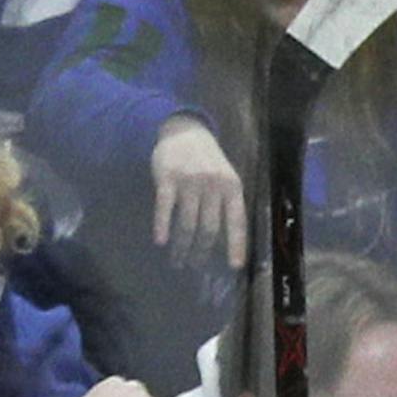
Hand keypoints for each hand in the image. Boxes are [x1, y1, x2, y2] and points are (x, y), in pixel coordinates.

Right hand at [151, 118, 247, 268]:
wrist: (185, 130)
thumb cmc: (207, 162)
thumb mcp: (224, 178)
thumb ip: (225, 204)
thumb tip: (222, 245)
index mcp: (231, 186)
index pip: (236, 221)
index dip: (236, 245)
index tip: (234, 266)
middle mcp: (213, 184)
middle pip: (208, 228)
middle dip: (201, 252)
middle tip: (194, 266)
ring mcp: (190, 180)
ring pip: (187, 223)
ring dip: (181, 247)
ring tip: (177, 260)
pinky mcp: (168, 177)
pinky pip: (165, 208)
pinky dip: (162, 226)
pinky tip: (160, 241)